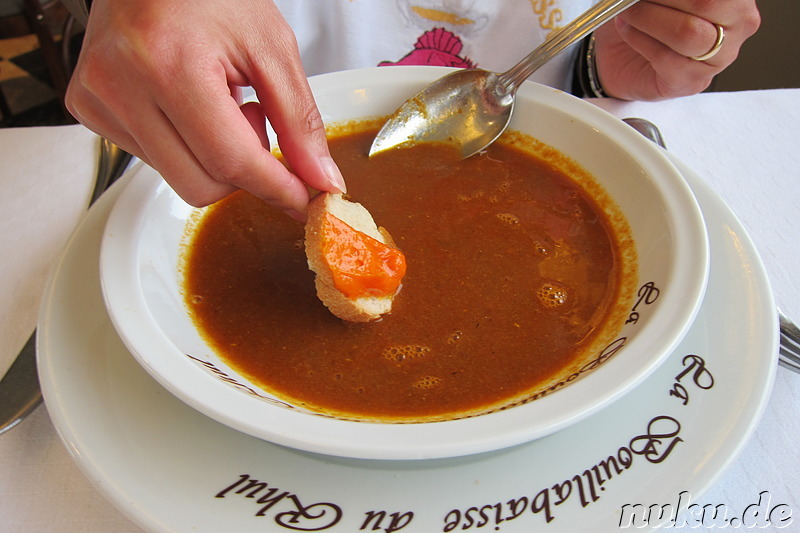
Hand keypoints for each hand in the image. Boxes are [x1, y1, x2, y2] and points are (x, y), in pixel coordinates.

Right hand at [66, 0, 345, 219]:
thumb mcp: (271, 47)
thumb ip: (300, 120)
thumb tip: (319, 178)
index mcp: (168, 63)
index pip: (231, 161)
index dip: (276, 187)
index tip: (304, 199)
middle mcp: (120, 84)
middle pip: (201, 185)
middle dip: (243, 170)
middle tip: (253, 117)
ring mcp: (98, 98)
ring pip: (178, 179)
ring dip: (214, 156)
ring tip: (218, 102)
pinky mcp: (89, 108)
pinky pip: (153, 161)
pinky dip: (184, 145)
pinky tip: (188, 104)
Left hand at [593, 0, 760, 100]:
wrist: (621, 53)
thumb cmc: (647, 15)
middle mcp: (738, 26)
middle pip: (706, 4)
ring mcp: (719, 58)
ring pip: (687, 33)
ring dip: (647, 18)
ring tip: (627, 13)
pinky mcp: (693, 81)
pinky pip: (665, 58)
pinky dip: (638, 39)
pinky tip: (627, 30)